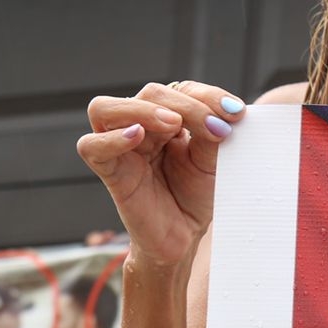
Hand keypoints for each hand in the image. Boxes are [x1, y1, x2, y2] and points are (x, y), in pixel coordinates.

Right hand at [77, 81, 246, 267]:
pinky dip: (111, 138)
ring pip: (105, 109)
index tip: (237, 113)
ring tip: (173, 124)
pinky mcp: (110, 172)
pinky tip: (137, 136)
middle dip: (186, 105)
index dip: (208, 96)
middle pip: (149, 94)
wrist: (185, 237)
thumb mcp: (213, 159)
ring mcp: (121, 148)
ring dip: (143, 110)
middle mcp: (139, 127)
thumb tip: (223, 112)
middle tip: (214, 126)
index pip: (179, 90)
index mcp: (166, 119)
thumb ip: (212, 132)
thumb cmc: (196, 195)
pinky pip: (91, 147)